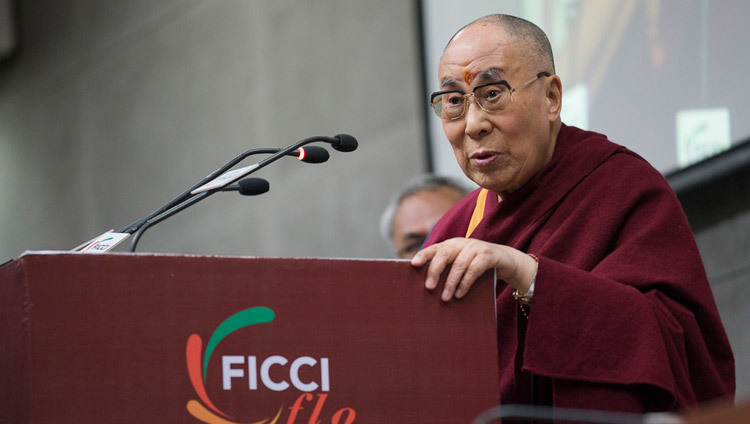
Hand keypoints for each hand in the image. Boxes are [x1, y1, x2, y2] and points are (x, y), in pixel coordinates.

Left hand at [411, 238, 536, 301]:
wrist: (506, 260)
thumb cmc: (478, 265)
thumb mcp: (461, 264)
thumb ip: (448, 269)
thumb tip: (427, 286)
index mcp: (452, 244)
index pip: (435, 248)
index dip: (424, 255)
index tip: (413, 264)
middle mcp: (462, 243)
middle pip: (444, 253)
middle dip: (435, 270)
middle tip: (428, 287)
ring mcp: (476, 247)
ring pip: (459, 264)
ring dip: (450, 282)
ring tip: (444, 298)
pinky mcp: (488, 255)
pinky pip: (474, 269)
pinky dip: (465, 283)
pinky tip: (459, 294)